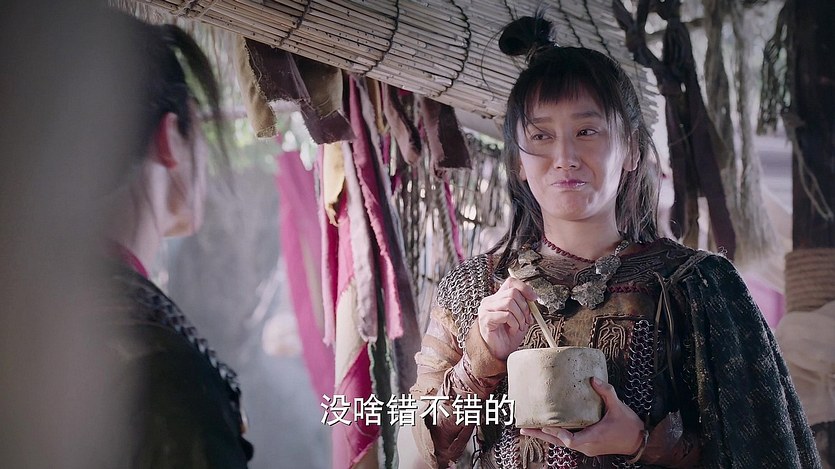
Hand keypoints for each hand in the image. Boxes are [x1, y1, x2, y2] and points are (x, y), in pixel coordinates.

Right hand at [477, 278, 536, 359]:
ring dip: (520, 316)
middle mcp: (490, 301)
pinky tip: (513, 330)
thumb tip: (533, 297)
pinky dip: (514, 323)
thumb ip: (525, 305)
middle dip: (525, 307)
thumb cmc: (508, 335)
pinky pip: (506, 315)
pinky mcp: (486, 319)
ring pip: (509, 302)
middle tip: (527, 319)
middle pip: (512, 292)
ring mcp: (485, 309)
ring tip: (520, 326)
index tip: (533, 298)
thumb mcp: (521, 317)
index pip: (511, 282)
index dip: (524, 288)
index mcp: (498, 298)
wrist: (500, 352)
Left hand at [520, 377, 644, 457]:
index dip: (556, 433)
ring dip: (546, 435)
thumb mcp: (618, 407)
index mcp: (592, 438)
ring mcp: (586, 446)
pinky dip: (556, 435)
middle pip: (558, 442)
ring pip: (561, 443)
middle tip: (524, 428)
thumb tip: (593, 378)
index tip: (545, 425)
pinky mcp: (587, 444)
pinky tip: (547, 428)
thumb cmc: (628, 426)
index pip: (569, 441)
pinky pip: (568, 441)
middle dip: (541, 435)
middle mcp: (586, 445)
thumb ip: (606, 392)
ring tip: (528, 428)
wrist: (638, 441)